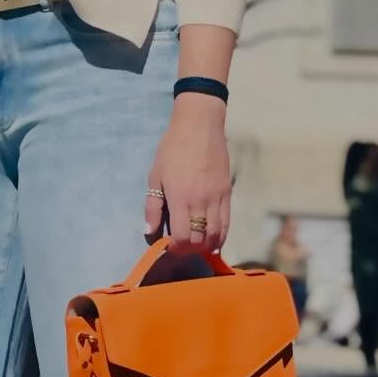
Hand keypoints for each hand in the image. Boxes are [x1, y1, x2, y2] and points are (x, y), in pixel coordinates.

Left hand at [144, 98, 230, 253]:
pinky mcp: (228, 194)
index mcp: (180, 198)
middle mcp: (201, 202)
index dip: (175, 249)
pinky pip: (227, 223)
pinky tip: (212, 240)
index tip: (168, 246)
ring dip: (205, 246)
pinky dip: (220, 236)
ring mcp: (217, 198)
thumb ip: (152, 207)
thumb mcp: (155, 176)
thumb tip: (149, 233)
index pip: (182, 237)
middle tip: (180, 247)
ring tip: (195, 245)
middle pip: (199, 240)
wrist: (200, 127)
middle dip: (189, 250)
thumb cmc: (172, 150)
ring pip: (216, 235)